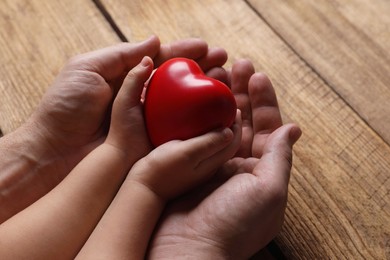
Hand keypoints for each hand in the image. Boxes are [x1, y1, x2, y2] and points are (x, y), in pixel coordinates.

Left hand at [32, 36, 227, 179]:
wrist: (55, 150)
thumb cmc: (66, 107)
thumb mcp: (87, 68)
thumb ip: (122, 55)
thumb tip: (155, 41)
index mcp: (126, 76)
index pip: (162, 60)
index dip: (185, 52)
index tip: (207, 47)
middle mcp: (141, 96)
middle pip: (179, 79)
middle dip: (203, 68)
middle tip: (226, 61)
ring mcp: (148, 118)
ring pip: (184, 102)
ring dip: (206, 90)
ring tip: (225, 80)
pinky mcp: (150, 139)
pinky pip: (178, 127)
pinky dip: (198, 119)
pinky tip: (214, 110)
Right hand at [147, 60, 301, 258]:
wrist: (187, 251)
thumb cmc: (233, 226)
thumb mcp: (269, 191)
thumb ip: (280, 157)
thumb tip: (293, 128)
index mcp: (261, 172)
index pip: (267, 128)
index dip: (264, 101)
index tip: (257, 76)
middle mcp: (238, 166)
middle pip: (244, 120)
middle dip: (243, 93)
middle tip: (238, 64)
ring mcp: (211, 164)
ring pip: (220, 123)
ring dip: (222, 98)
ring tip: (220, 71)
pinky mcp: (188, 164)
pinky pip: (197, 133)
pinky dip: (200, 113)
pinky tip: (199, 96)